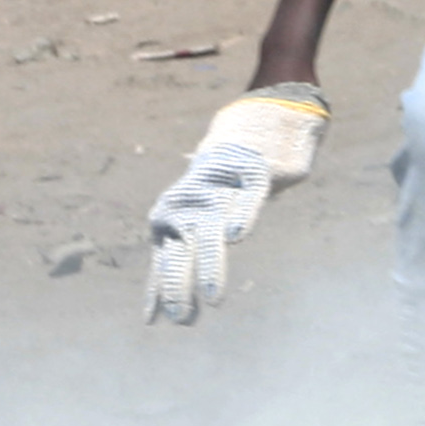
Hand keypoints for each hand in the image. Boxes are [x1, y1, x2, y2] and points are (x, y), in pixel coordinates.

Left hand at [143, 85, 328, 324]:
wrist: (272, 104)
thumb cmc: (242, 156)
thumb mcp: (220, 194)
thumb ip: (207, 224)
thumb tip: (195, 262)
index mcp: (187, 205)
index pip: (167, 253)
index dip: (159, 286)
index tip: (152, 321)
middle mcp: (199, 195)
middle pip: (181, 244)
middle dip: (178, 283)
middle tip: (180, 319)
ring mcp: (225, 180)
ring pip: (212, 225)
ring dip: (209, 261)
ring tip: (211, 297)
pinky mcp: (256, 165)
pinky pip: (248, 192)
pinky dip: (243, 211)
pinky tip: (238, 236)